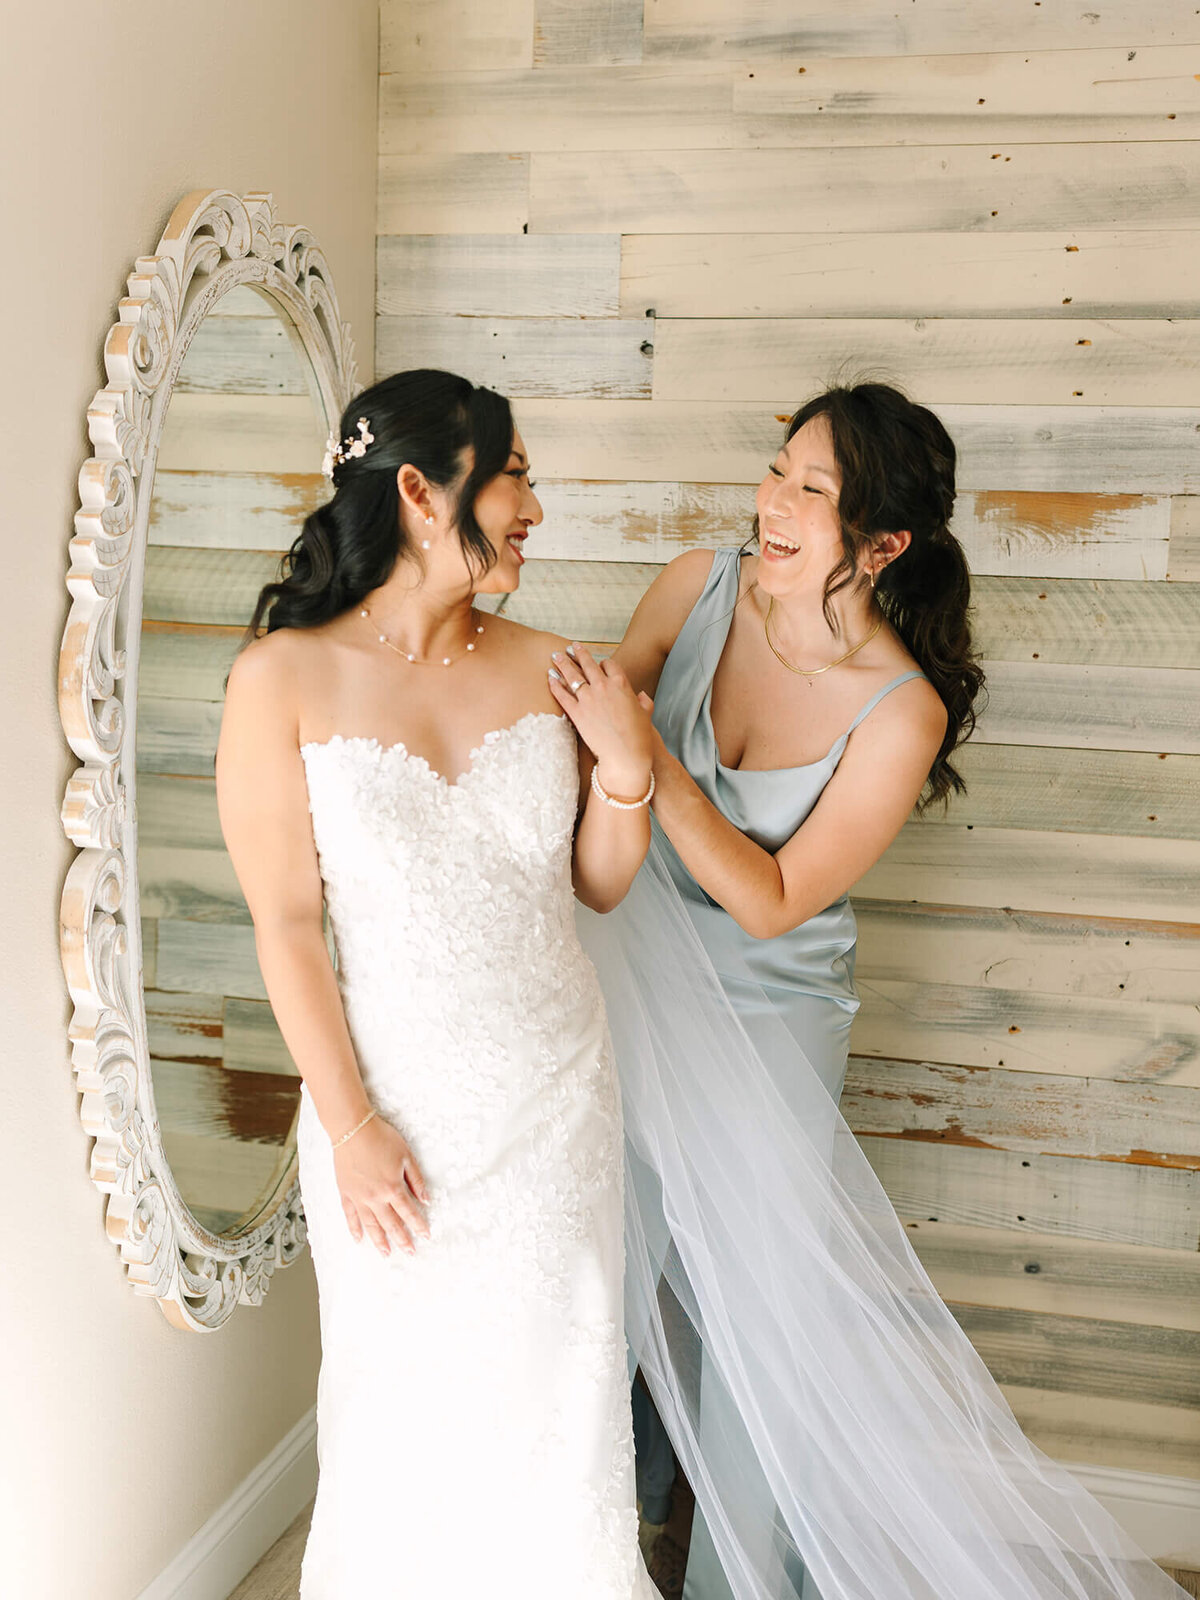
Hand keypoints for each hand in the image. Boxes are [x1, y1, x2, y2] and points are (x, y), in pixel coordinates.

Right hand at [332, 1113, 430, 1256]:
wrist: (352, 1129)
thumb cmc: (381, 1138)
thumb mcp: (406, 1156)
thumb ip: (416, 1180)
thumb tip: (426, 1200)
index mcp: (393, 1188)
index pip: (409, 1213)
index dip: (419, 1226)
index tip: (426, 1236)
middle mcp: (376, 1198)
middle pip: (391, 1224)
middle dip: (402, 1240)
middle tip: (410, 1253)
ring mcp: (359, 1198)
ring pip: (371, 1225)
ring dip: (380, 1241)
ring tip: (386, 1254)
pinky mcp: (345, 1193)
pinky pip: (350, 1216)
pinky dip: (355, 1229)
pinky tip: (359, 1239)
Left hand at [549, 644, 654, 794]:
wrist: (626, 755)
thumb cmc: (639, 736)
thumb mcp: (646, 715)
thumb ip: (644, 702)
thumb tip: (642, 696)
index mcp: (621, 684)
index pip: (609, 665)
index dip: (603, 663)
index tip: (599, 663)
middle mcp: (603, 687)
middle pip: (588, 664)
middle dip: (578, 654)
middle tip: (571, 647)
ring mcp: (588, 699)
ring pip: (572, 676)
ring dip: (563, 663)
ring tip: (555, 655)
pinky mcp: (577, 713)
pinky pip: (562, 695)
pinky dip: (555, 685)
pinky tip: (550, 678)